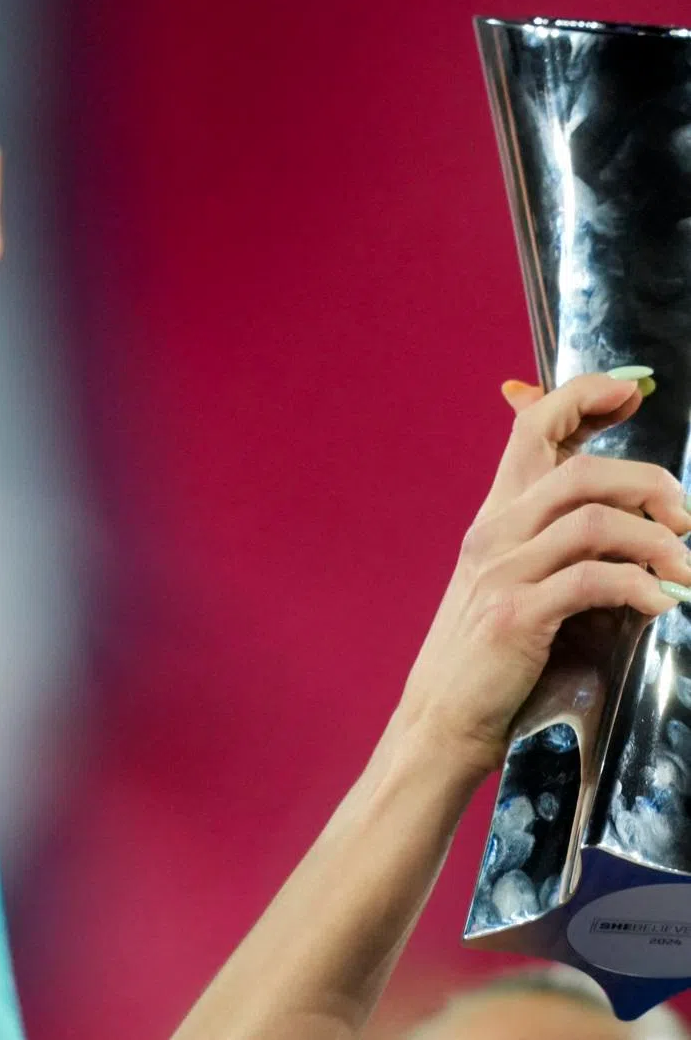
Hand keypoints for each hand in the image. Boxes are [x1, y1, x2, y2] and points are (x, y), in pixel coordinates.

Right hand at [398, 372, 690, 777]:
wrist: (444, 716)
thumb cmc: (493, 653)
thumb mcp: (519, 581)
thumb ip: (565, 542)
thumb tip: (640, 517)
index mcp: (497, 516)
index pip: (534, 426)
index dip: (585, 395)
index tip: (632, 393)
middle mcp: (495, 532)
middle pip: (579, 467)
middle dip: (650, 481)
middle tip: (685, 517)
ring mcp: (503, 571)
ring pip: (595, 518)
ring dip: (658, 541)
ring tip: (684, 571)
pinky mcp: (518, 614)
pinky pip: (595, 579)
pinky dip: (643, 588)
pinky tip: (661, 606)